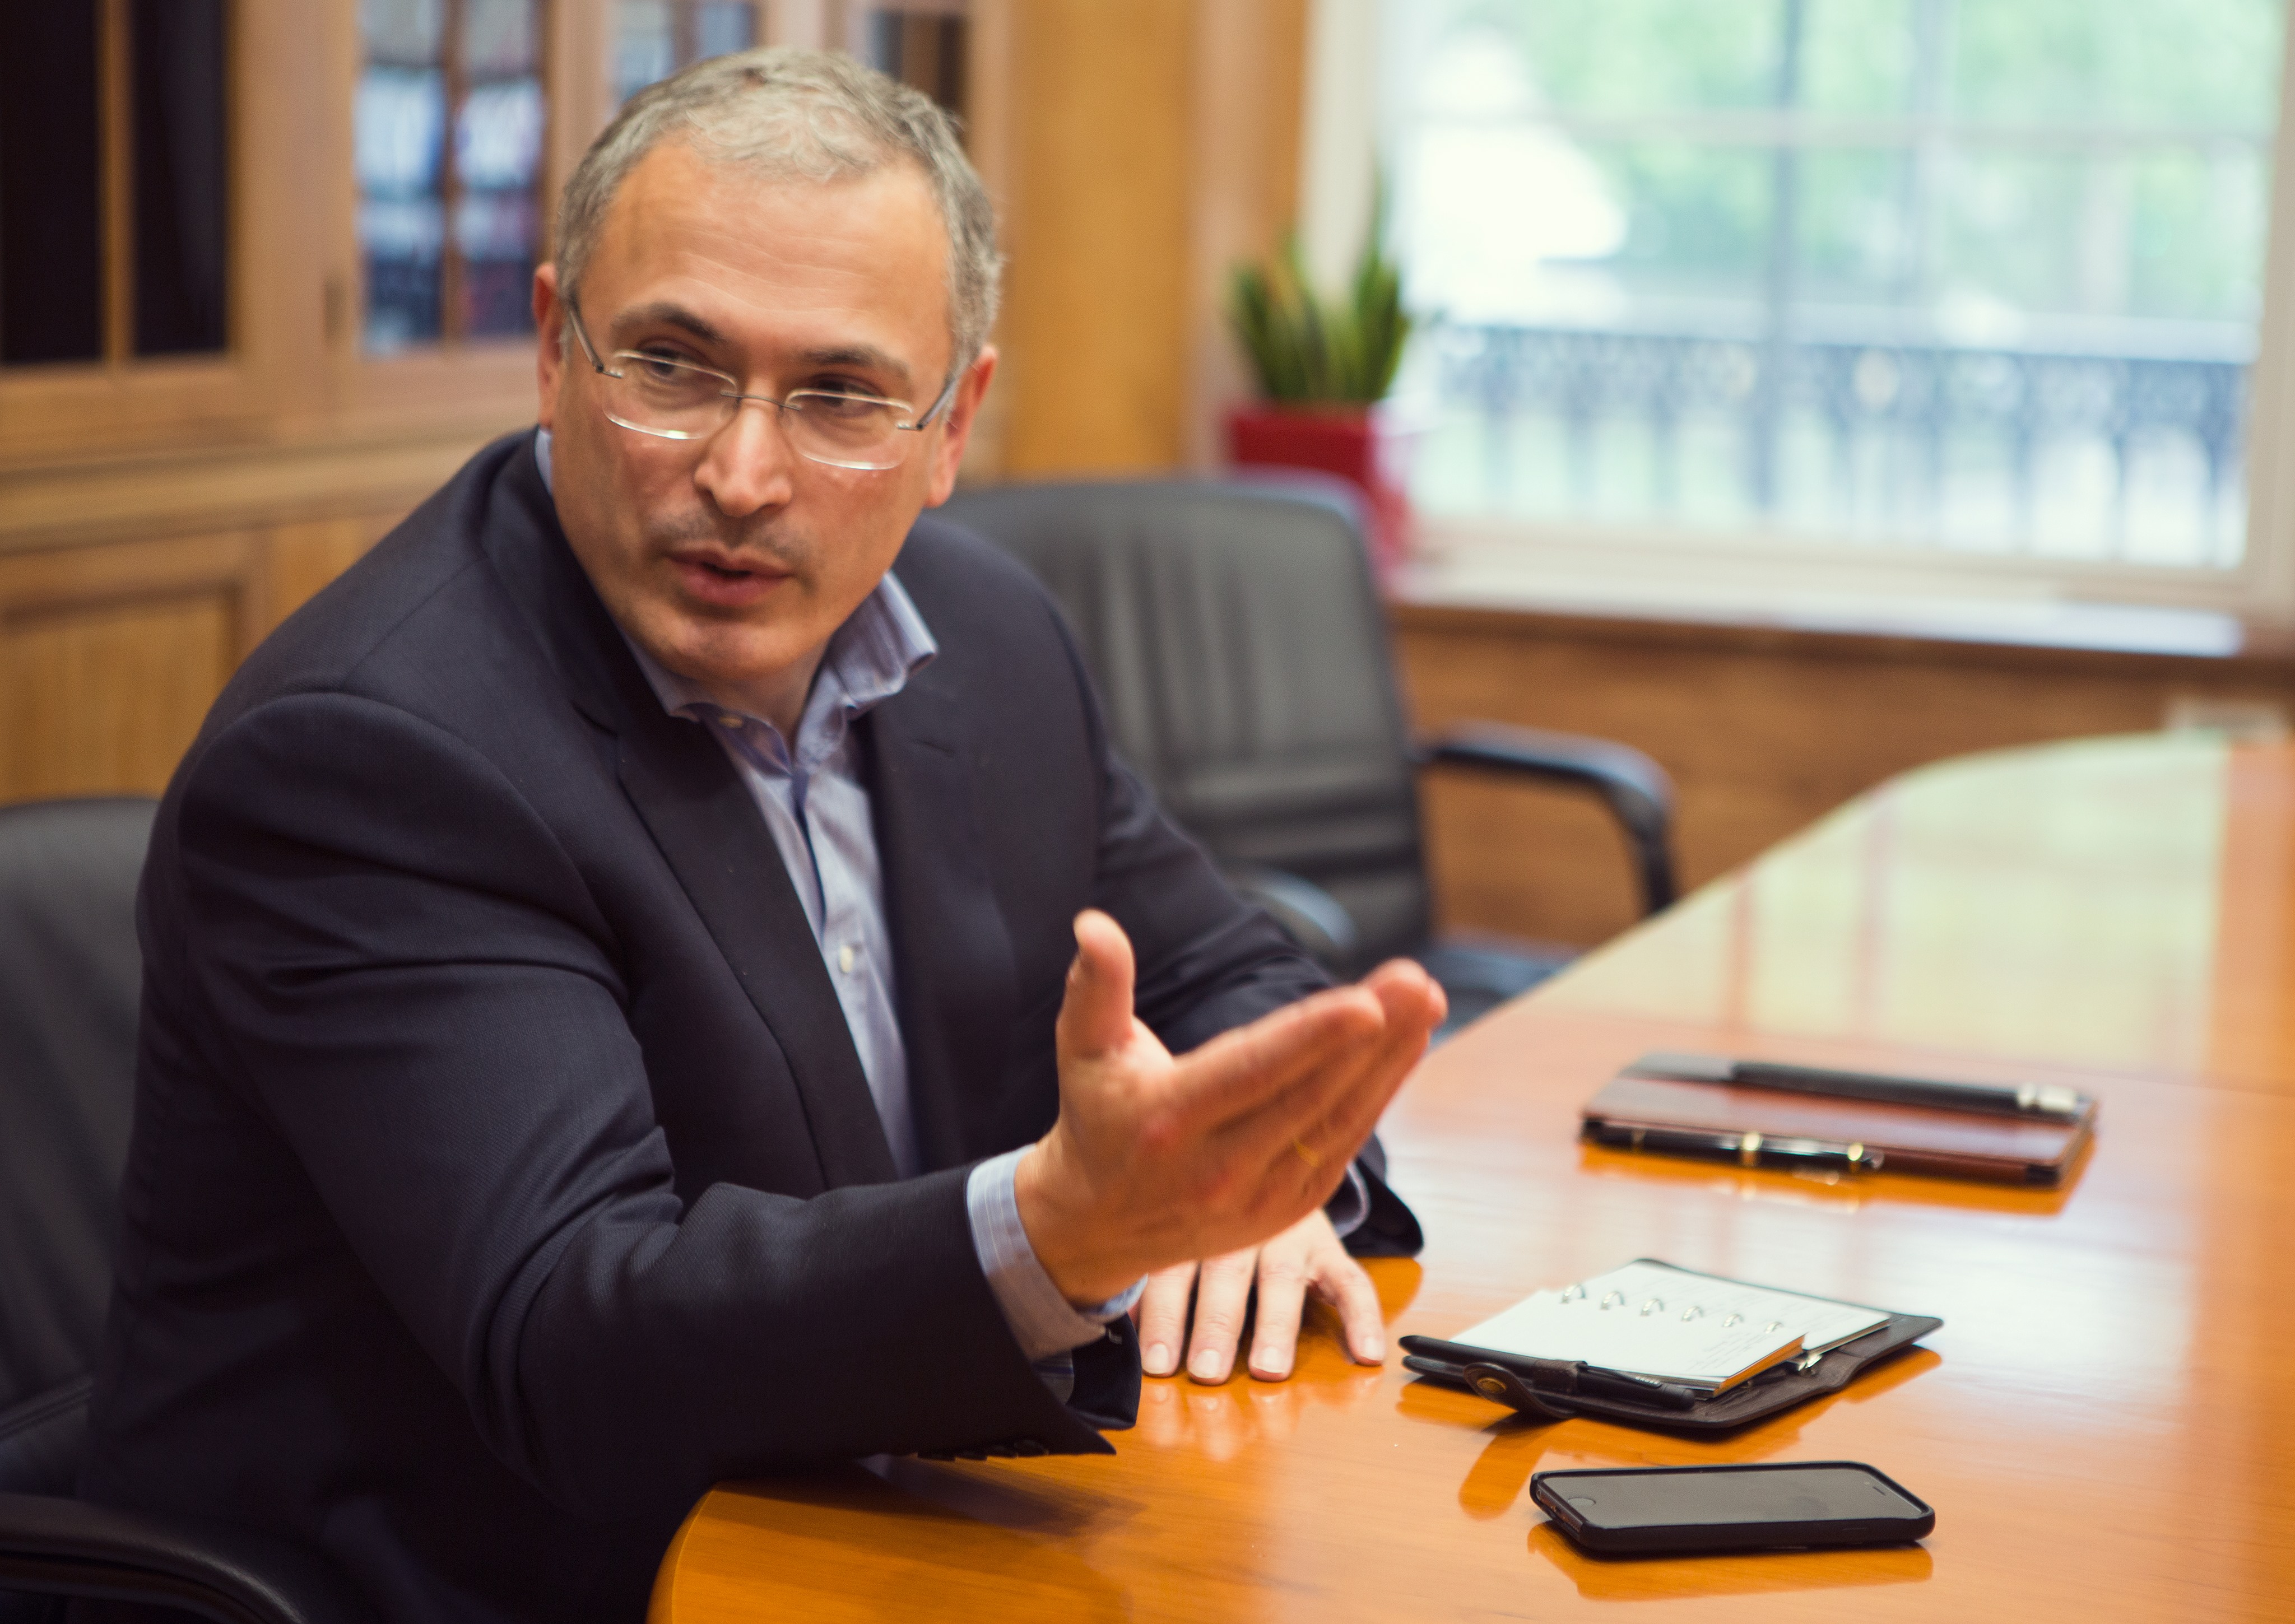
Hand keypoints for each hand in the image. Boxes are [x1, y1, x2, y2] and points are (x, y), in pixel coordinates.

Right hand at [1013, 910, 1443, 1303]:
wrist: (1098, 1226)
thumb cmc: (1097, 1118)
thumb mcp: (1083, 1049)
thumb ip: (1095, 986)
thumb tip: (1093, 923)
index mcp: (1171, 1118)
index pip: (1253, 1071)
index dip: (1312, 1037)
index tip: (1367, 1000)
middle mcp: (1219, 1165)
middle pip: (1310, 1094)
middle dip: (1373, 1036)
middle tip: (1416, 980)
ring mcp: (1260, 1194)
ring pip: (1339, 1121)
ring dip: (1390, 1060)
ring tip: (1427, 1001)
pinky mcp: (1288, 1208)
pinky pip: (1344, 1143)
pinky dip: (1379, 1094)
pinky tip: (1407, 1045)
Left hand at [1136, 1207, 1384, 1383]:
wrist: (1270, 1155)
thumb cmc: (1206, 1217)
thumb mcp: (1174, 1230)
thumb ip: (1152, 1274)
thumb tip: (1112, 1323)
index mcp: (1192, 1222)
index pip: (1172, 1269)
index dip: (1161, 1316)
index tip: (1157, 1364)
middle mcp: (1240, 1225)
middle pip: (1225, 1274)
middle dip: (1214, 1324)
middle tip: (1206, 1372)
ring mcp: (1289, 1233)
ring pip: (1282, 1278)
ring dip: (1276, 1325)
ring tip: (1270, 1368)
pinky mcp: (1329, 1246)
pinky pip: (1350, 1280)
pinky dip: (1361, 1317)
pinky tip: (1365, 1354)